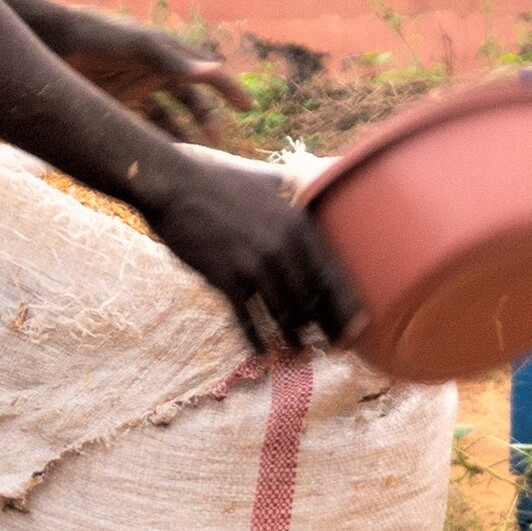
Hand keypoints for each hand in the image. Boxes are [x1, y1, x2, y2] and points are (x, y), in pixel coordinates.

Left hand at [14, 0, 246, 142]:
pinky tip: (162, 159)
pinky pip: (145, 124)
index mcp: (169, 53)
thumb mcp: (137, 47)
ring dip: (184, 135)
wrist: (51, 40)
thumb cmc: (97, 36)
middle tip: (219, 146)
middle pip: (193, 100)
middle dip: (208, 120)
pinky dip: (156, 140)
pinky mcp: (118, 100)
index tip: (248, 107)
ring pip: (171, 117)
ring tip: (194, 159)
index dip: (230, 88)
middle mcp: (158, 70)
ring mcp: (138, 86)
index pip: (207, 72)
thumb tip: (213, 70)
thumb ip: (173, 60)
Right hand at [137, 149, 361, 358]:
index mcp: (298, 224)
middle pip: (312, 300)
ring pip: (283, 313)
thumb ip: (298, 187)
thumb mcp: (268, 181)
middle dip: (325, 328)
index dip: (346, 307)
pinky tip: (261, 352)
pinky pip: (247, 318)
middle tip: (335, 348)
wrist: (174, 185)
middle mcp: (282, 247)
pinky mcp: (225, 278)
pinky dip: (256, 338)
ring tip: (299, 353)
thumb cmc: (221, 182)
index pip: (332, 274)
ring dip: (292, 337)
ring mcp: (253, 265)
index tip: (357, 330)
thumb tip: (325, 177)